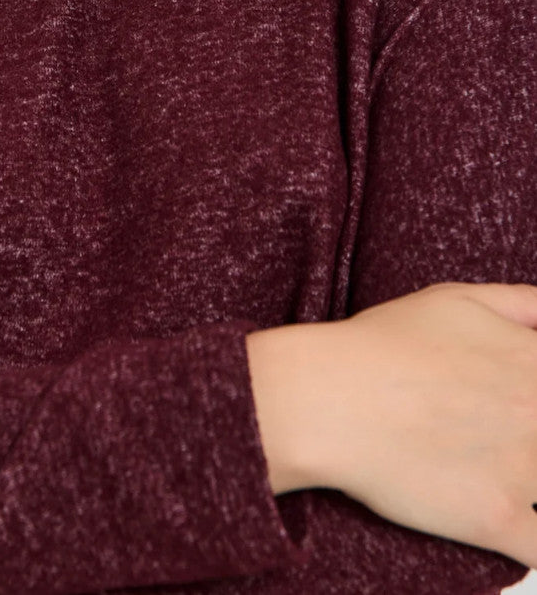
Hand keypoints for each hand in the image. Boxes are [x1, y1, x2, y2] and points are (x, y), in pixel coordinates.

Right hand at [302, 282, 536, 569]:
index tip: (528, 409)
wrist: (329, 398)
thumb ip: (527, 302)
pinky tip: (520, 528)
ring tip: (507, 470)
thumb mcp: (459, 298)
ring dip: (536, 478)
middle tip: (509, 435)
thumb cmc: (385, 345)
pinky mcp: (496, 519)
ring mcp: (525, 471)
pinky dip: (536, 545)